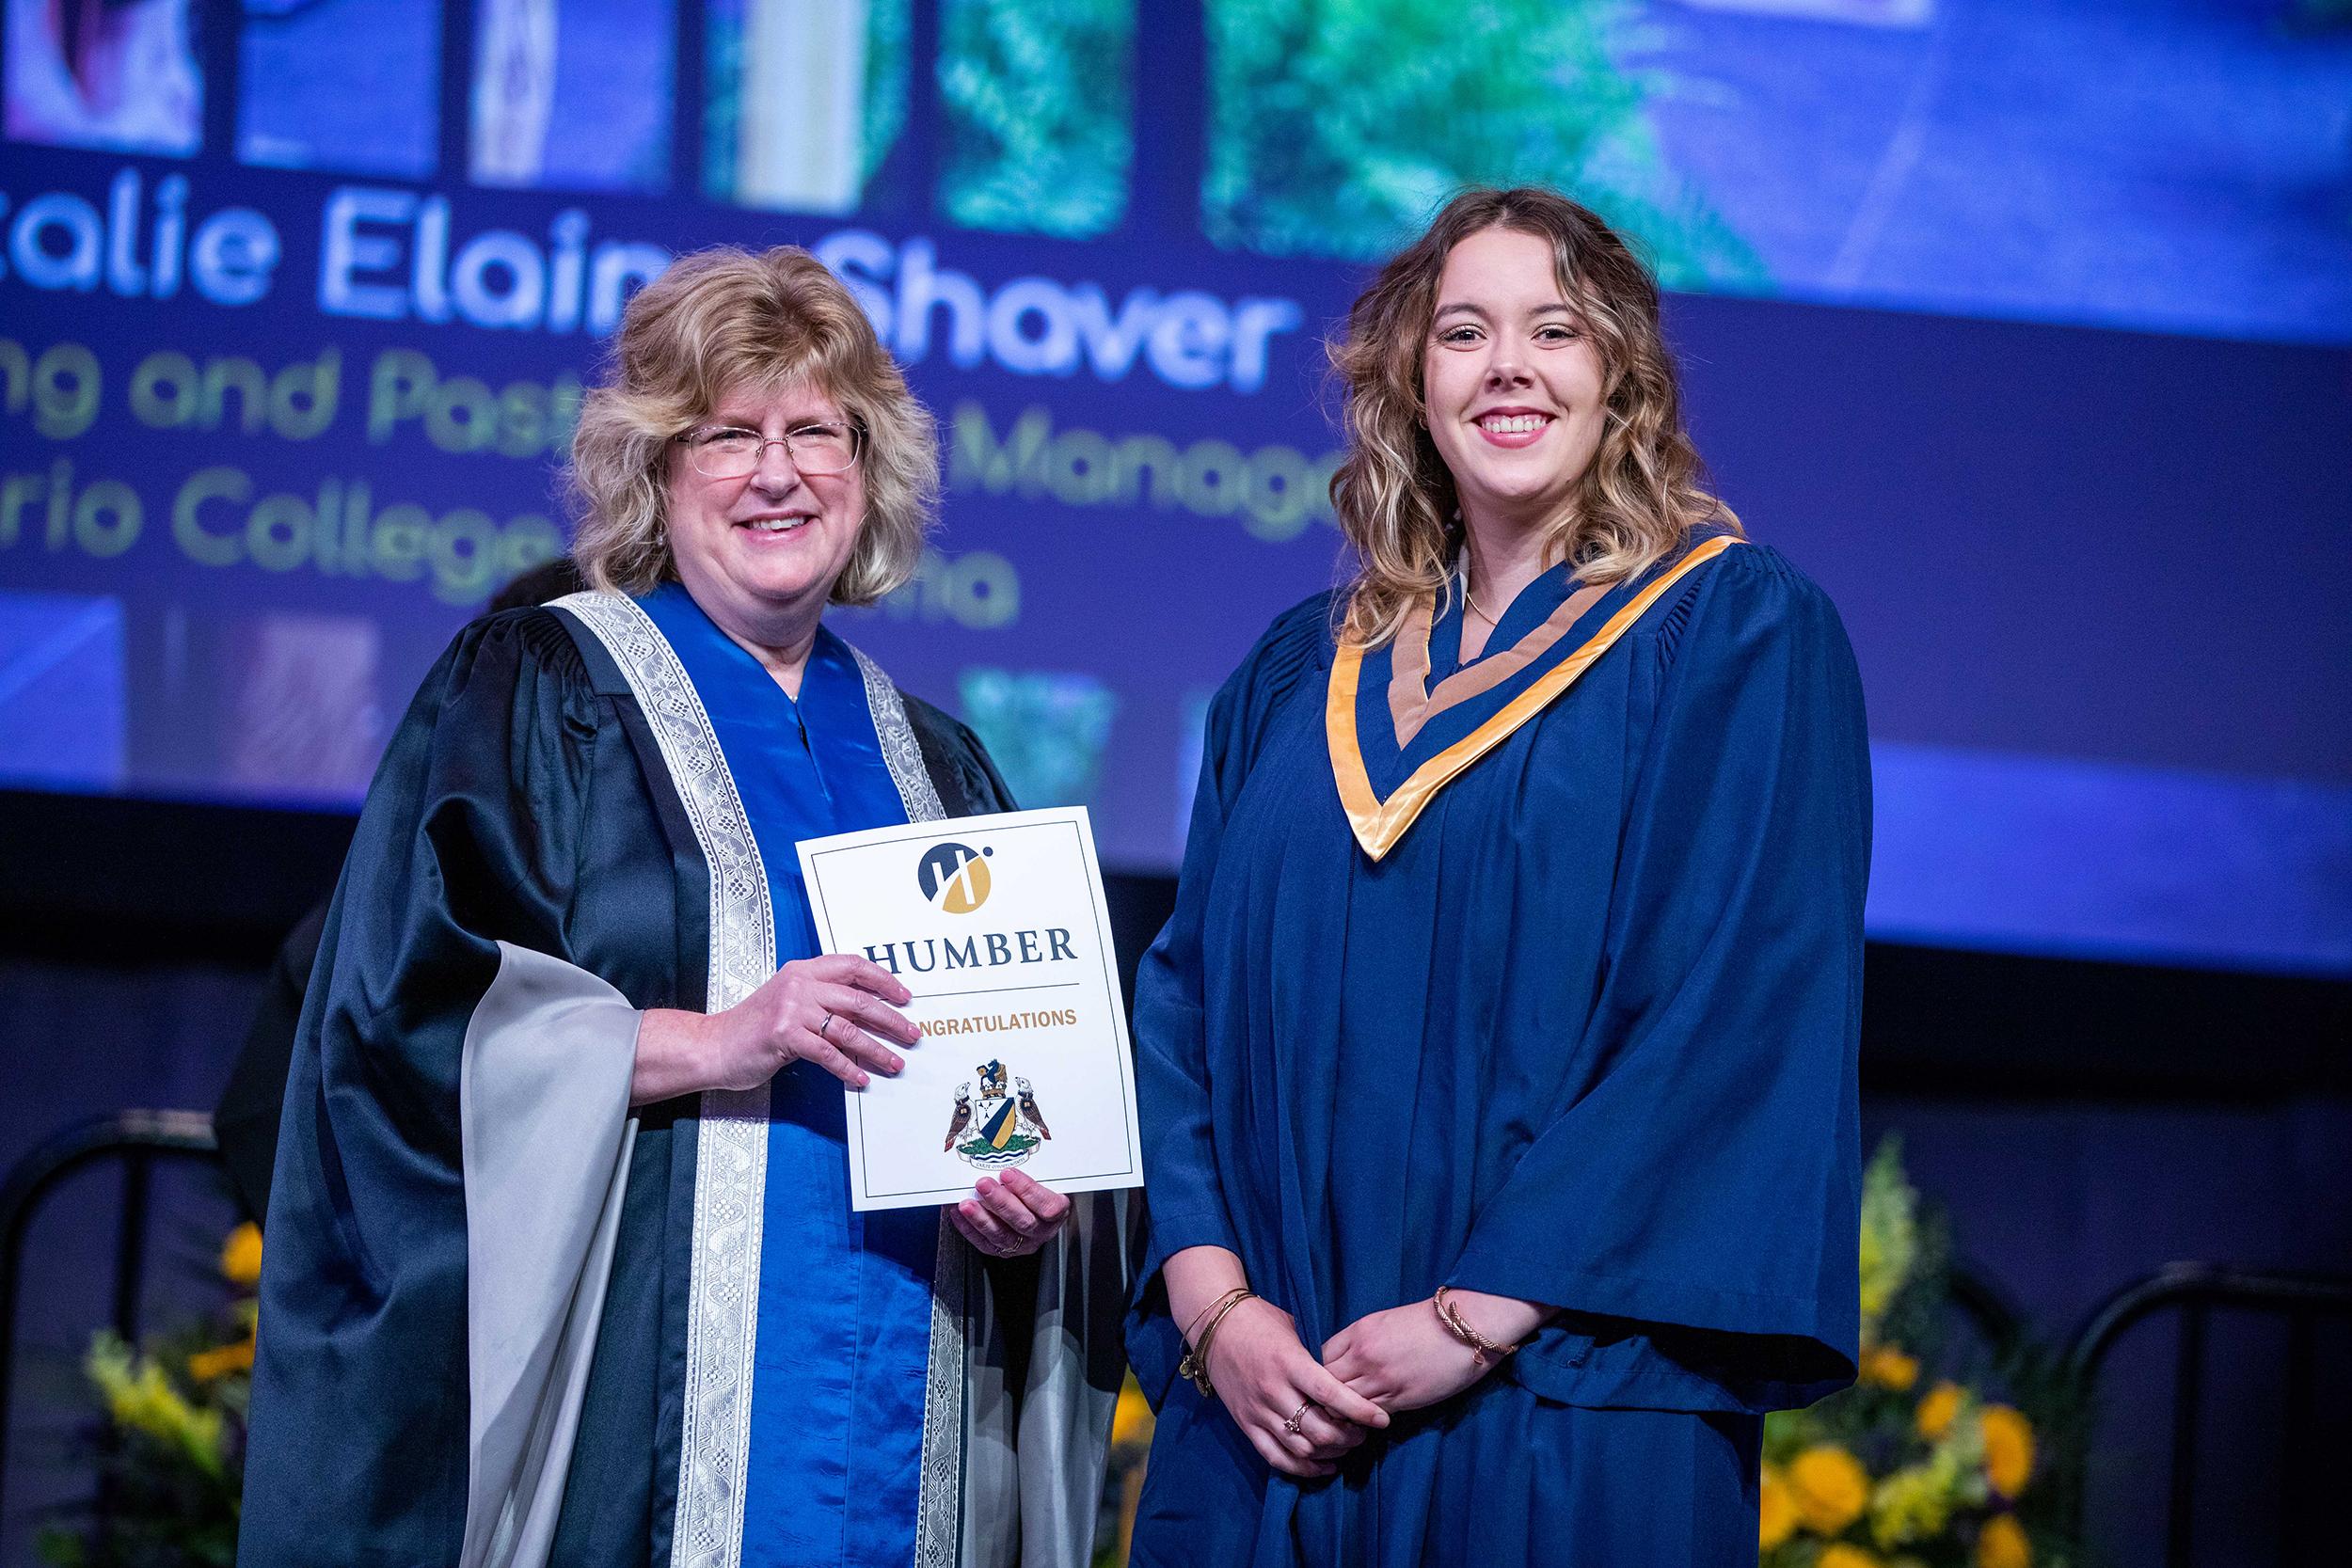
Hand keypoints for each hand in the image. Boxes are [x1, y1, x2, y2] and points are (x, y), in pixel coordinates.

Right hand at [632, 954, 916, 1102]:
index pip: (853, 965)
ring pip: (848, 1028)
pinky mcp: (784, 1035)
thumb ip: (822, 999)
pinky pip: (828, 1054)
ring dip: (877, 1048)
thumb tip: (868, 1012)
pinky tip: (861, 1078)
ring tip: (895, 1062)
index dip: (883, 979)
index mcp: (803, 970)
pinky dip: (848, 1068)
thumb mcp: (789, 1001)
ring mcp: (792, 1008)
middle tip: (912, 1034)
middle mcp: (799, 983)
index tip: (905, 996)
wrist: (713, 1046)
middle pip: (859, 998)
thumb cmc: (754, 1028)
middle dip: (891, 1018)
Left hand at [949, 1168, 1071, 1257]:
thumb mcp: (1045, 1177)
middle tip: (983, 1184)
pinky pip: (985, 1243)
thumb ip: (1034, 1169)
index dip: (1027, 1190)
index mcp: (1057, 1211)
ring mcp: (1023, 1243)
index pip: (1047, 1206)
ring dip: (981, 1218)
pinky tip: (960, 1213)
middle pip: (1023, 1221)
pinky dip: (969, 1228)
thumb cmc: (1041, 1188)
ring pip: (1002, 1236)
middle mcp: (1042, 1231)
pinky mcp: (1003, 1251)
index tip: (1008, 1173)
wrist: (1038, 1210)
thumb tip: (1009, 1148)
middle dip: (1000, 1202)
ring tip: (966, 1203)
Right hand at [1203, 1298, 1389, 1479]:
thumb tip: (1345, 1377)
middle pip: (1319, 1431)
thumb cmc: (1259, 1320)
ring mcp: (1258, 1411)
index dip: (1361, 1411)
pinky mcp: (1246, 1424)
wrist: (1215, 1325)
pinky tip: (1322, 1466)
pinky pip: (1275, 1458)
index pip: (1331, 1395)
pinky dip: (1302, 1469)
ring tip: (1345, 1448)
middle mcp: (1274, 1391)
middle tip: (1363, 1434)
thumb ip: (1316, 1358)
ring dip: (1330, 1454)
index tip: (1382, 1419)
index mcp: (1290, 1363)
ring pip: (1301, 1449)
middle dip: (1349, 1437)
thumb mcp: (1293, 1330)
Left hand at [1321, 1289, 1543, 1413]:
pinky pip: (1369, 1415)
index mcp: (1359, 1332)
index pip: (1321, 1357)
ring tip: (1348, 1418)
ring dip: (1344, 1412)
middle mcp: (1364, 1355)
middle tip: (1333, 1406)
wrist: (1464, 1328)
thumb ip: (1361, 1342)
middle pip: (1326, 1383)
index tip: (1329, 1380)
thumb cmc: (1427, 1323)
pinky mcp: (1400, 1398)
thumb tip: (1346, 1364)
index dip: (1322, 1371)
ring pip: (1344, 1403)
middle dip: (1327, 1395)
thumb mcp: (1385, 1323)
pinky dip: (1365, 1420)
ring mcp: (1380, 1378)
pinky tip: (1369, 1421)